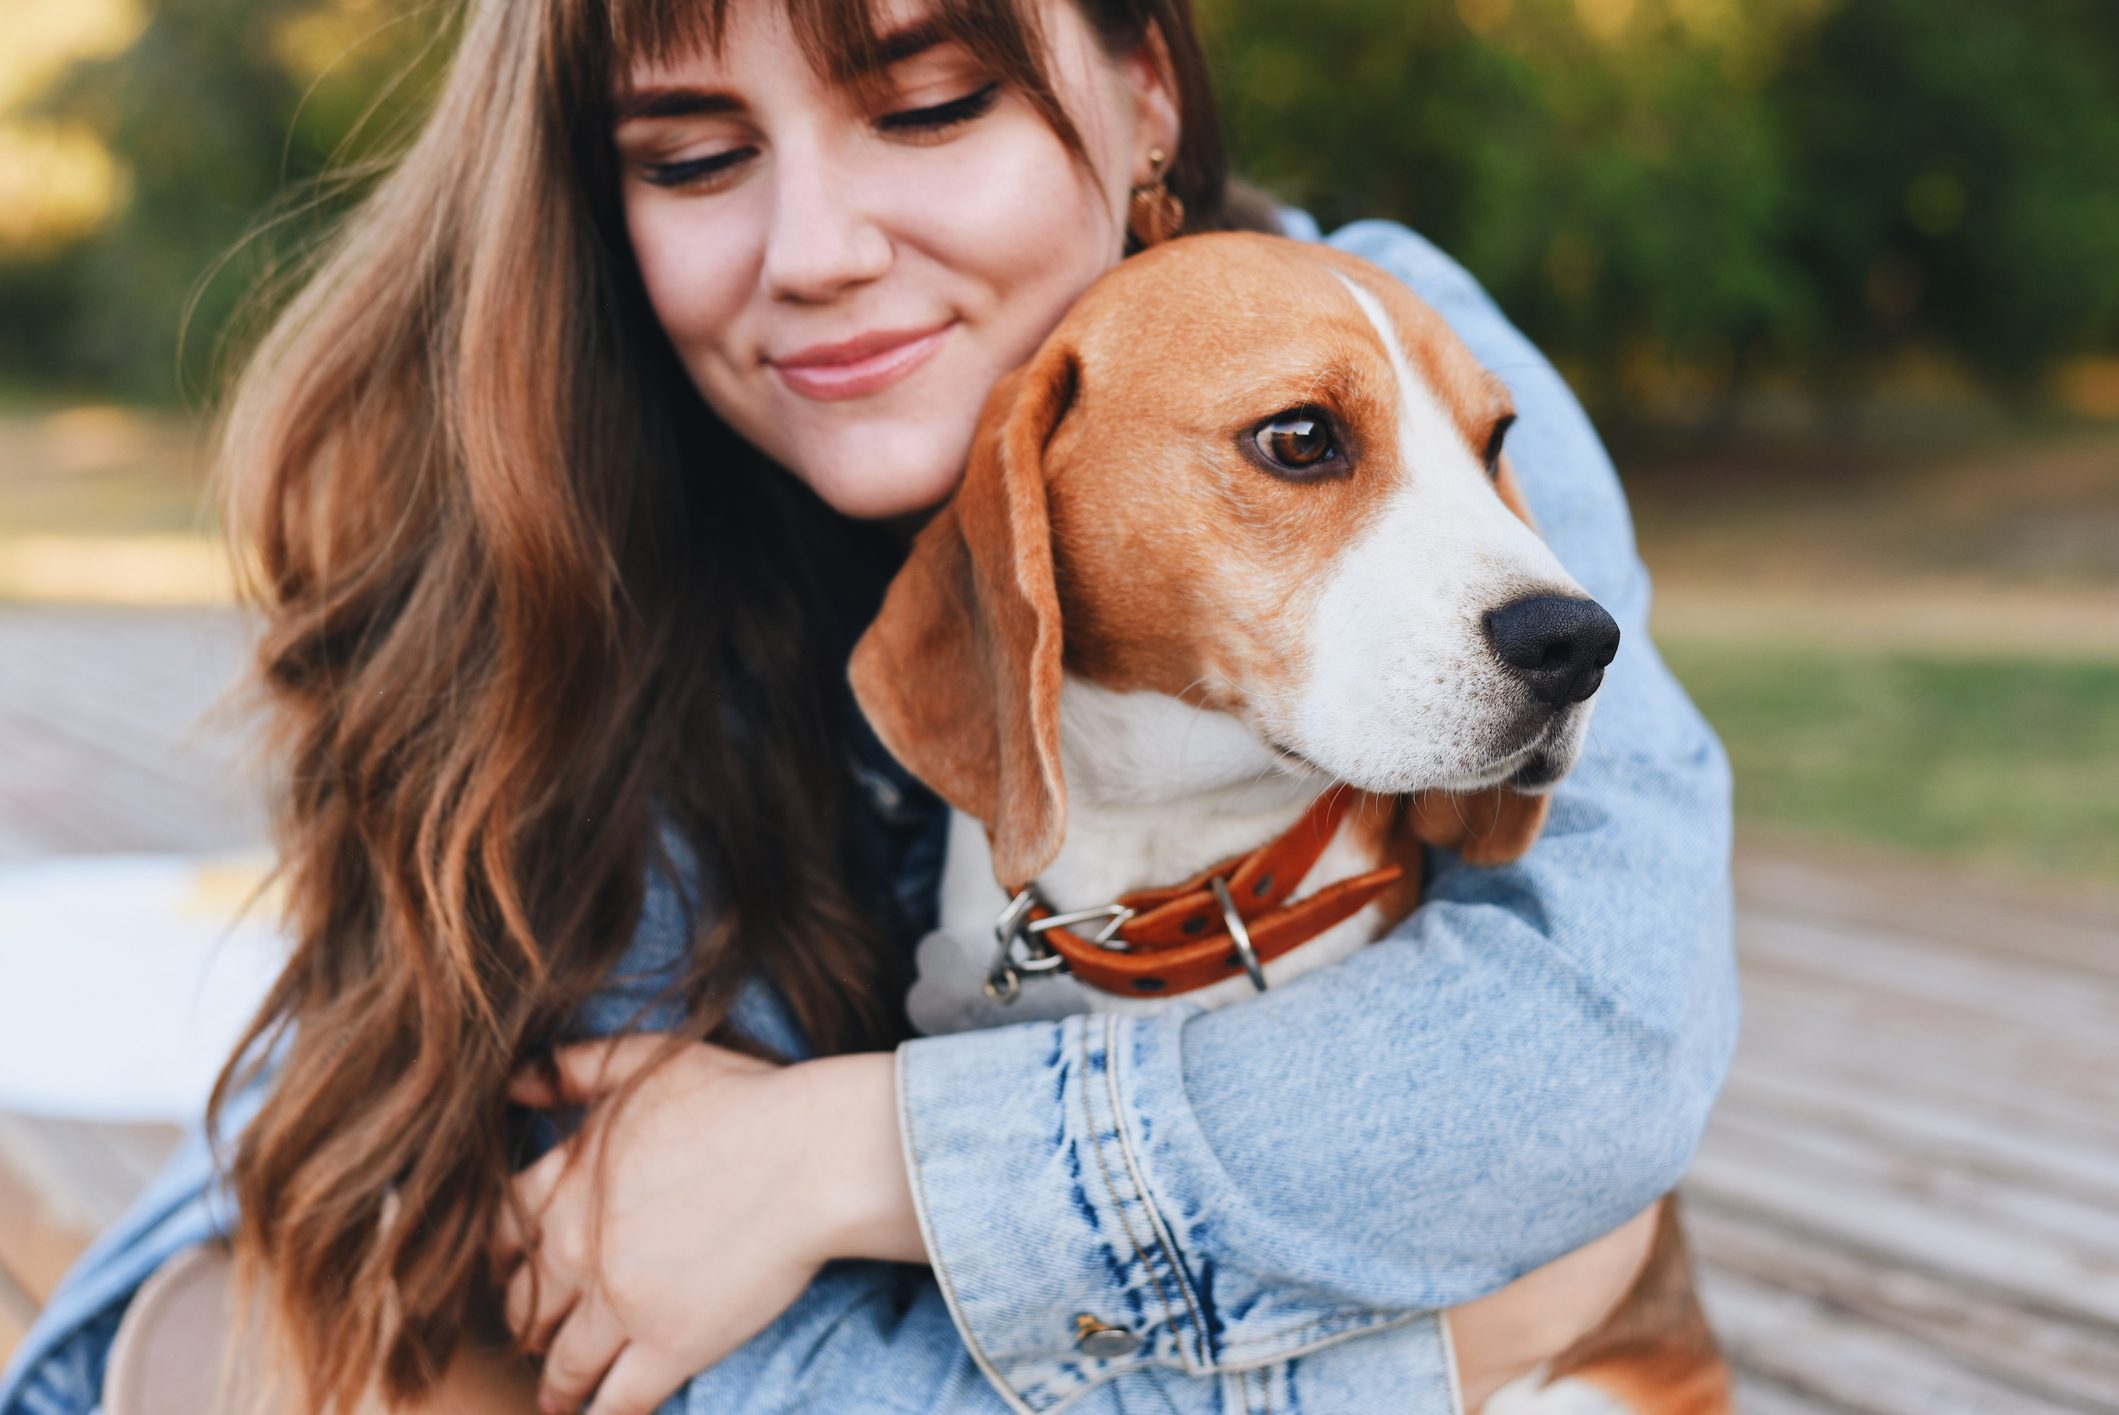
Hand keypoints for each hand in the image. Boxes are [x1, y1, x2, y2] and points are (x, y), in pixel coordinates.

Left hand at [491, 1037, 923, 1414]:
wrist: (810, 1156)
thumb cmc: (742, 1099)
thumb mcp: (648, 1062)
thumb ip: (576, 1069)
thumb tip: (515, 1086)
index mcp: (566, 1184)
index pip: (504, 1231)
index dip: (505, 1254)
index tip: (515, 1268)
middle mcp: (576, 1251)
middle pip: (526, 1303)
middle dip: (530, 1320)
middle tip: (540, 1332)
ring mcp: (620, 1305)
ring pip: (564, 1362)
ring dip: (558, 1382)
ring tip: (559, 1396)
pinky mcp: (670, 1346)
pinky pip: (617, 1401)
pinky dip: (602, 1414)